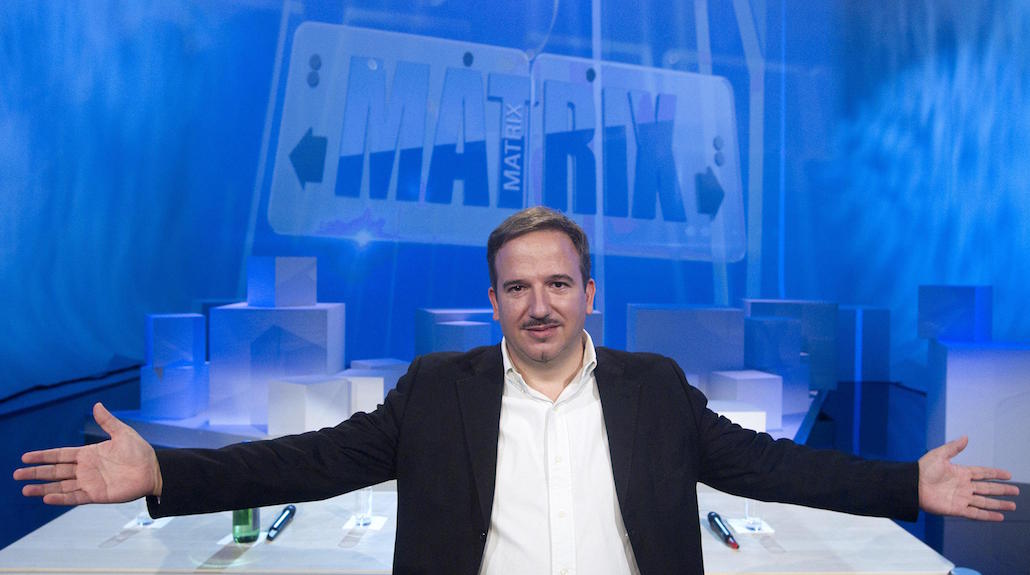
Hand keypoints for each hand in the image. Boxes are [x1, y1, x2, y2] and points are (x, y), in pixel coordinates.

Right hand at [14, 403, 162, 504]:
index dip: (43, 456)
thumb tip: (97, 405)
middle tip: (17, 474)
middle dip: (36, 473)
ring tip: (25, 489)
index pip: (60, 455)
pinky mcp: (96, 495)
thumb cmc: (139, 451)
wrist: (153, 470)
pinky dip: (61, 498)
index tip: (26, 457)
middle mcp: (85, 469)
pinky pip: (75, 497)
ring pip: (61, 486)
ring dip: (43, 488)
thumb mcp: (122, 433)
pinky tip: (46, 497)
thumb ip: (107, 421)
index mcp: (88, 454)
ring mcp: (89, 483)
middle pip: (55, 471)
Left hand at [918, 436, 1018, 520]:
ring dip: (999, 504)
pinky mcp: (957, 509)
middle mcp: (963, 486)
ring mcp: (961, 498)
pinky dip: (988, 515)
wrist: (911, 485)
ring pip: (985, 502)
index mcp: (960, 473)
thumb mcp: (939, 455)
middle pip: (987, 488)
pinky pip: (976, 513)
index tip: (1008, 475)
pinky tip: (999, 517)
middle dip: (1002, 490)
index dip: (995, 474)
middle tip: (1016, 491)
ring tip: (1012, 505)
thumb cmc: (922, 469)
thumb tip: (966, 437)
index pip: (982, 473)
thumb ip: (954, 447)